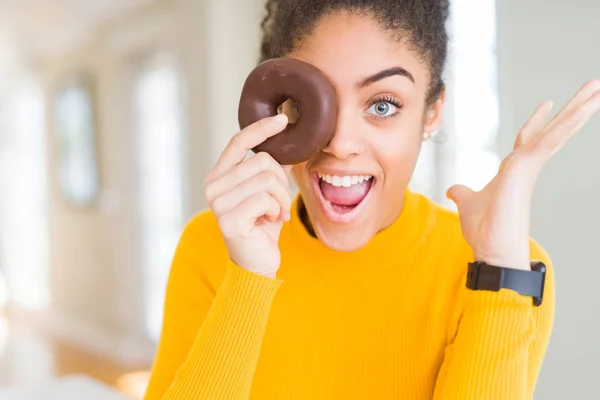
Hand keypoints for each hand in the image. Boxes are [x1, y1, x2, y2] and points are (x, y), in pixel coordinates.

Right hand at [204, 114, 291, 277]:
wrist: (257, 264)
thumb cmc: (262, 227)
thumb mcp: (269, 193)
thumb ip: (274, 168)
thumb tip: (290, 141)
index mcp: (219, 176)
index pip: (238, 142)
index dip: (261, 128)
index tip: (284, 120)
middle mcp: (212, 186)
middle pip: (261, 161)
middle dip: (281, 182)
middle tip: (279, 203)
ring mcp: (218, 203)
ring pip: (266, 180)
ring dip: (281, 198)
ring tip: (276, 213)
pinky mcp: (229, 220)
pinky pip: (265, 199)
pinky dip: (276, 209)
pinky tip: (271, 221)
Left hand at [447, 80, 599, 269]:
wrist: (492, 250)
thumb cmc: (484, 232)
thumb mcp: (468, 203)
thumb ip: (463, 193)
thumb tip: (453, 189)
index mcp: (513, 171)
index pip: (527, 140)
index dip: (536, 122)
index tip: (546, 104)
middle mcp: (524, 167)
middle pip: (550, 131)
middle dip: (569, 109)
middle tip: (591, 88)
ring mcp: (528, 167)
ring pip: (557, 132)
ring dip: (577, 110)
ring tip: (596, 89)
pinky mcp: (528, 169)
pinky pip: (551, 140)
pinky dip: (566, 125)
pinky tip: (584, 109)